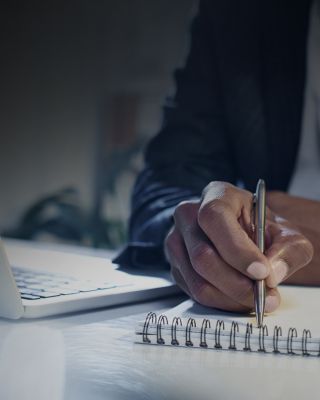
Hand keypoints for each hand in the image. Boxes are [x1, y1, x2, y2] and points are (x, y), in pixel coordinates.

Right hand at [165, 182, 312, 311]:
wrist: (243, 235)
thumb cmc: (261, 229)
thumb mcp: (287, 233)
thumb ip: (289, 250)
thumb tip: (272, 273)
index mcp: (216, 195)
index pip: (215, 218)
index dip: (236, 249)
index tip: (261, 272)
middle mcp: (189, 215)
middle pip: (202, 256)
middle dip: (237, 283)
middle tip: (264, 295)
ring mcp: (177, 241)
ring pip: (197, 279)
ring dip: (231, 297)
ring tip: (256, 299)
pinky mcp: (176, 265)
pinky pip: (194, 292)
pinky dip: (221, 302)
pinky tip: (239, 298)